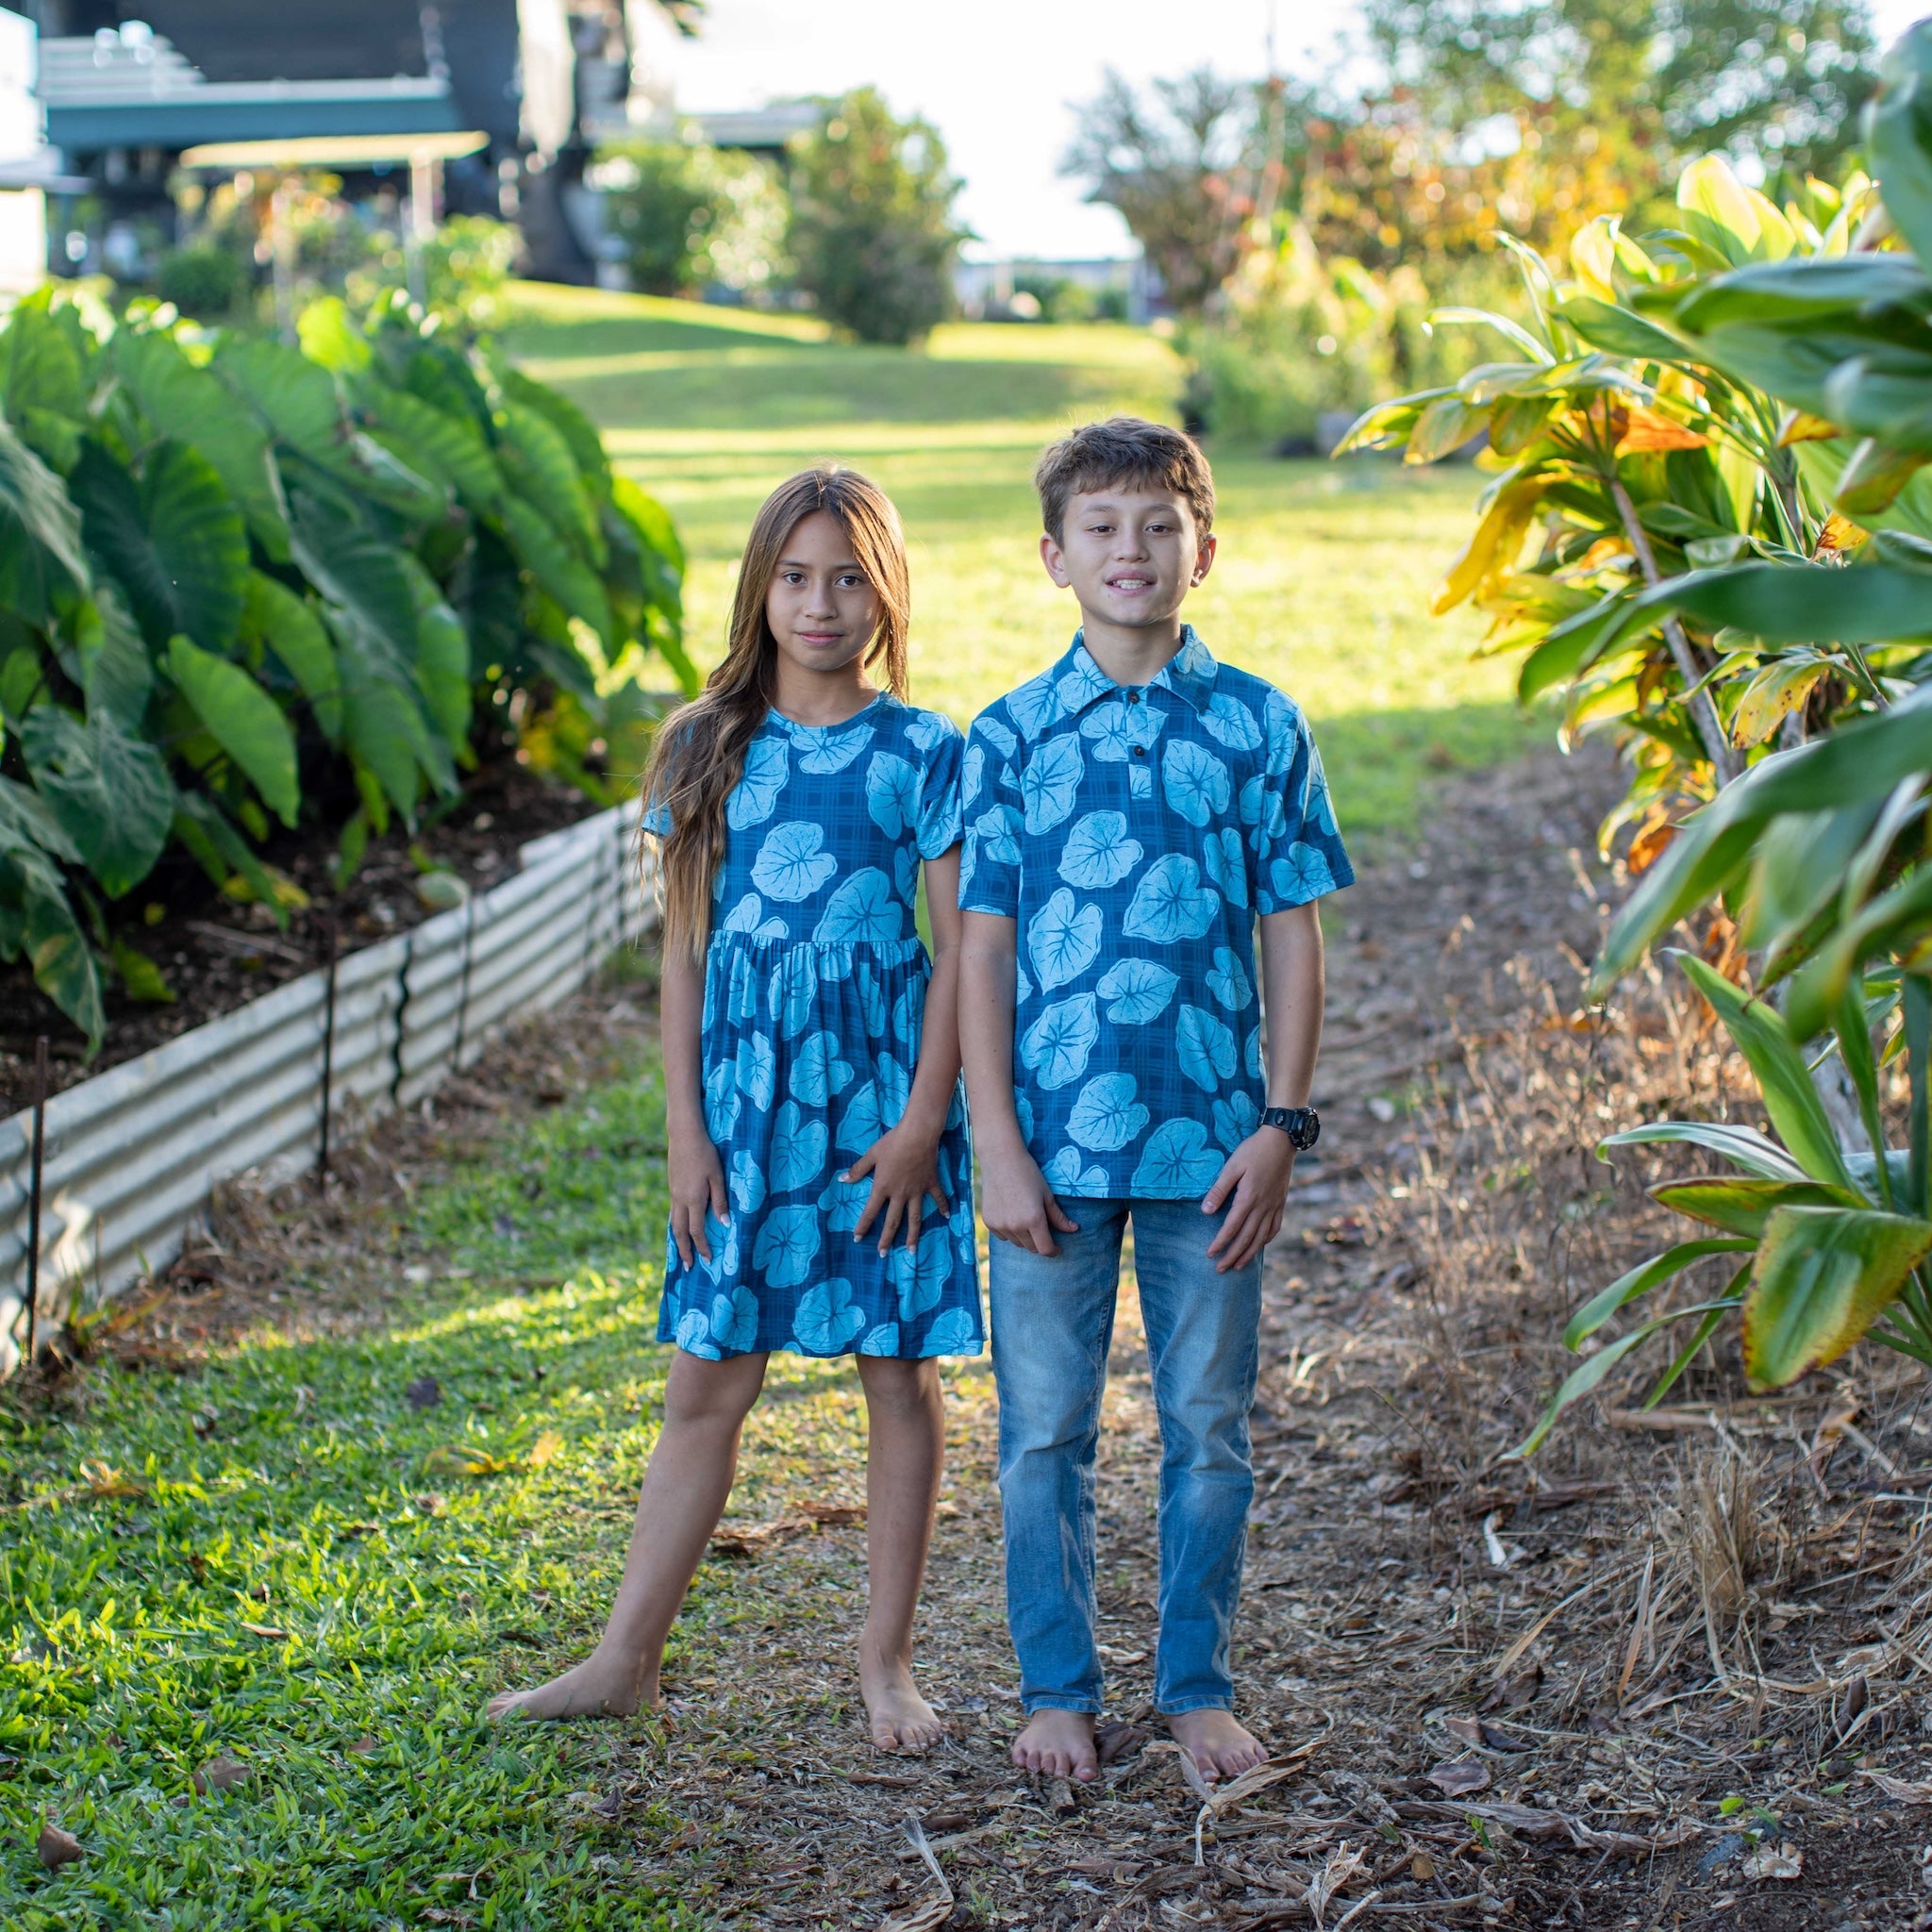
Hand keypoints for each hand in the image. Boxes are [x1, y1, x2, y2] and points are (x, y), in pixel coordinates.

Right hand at [668, 1128, 726, 1267]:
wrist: (684, 1135)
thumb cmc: (705, 1154)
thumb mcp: (717, 1177)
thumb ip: (720, 1201)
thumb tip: (725, 1224)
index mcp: (693, 1199)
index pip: (696, 1230)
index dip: (702, 1246)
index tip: (708, 1259)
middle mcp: (680, 1200)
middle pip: (680, 1232)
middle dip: (684, 1250)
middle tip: (688, 1266)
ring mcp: (673, 1193)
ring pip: (674, 1222)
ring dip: (678, 1240)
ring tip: (682, 1253)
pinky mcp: (672, 1187)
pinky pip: (673, 1212)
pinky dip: (676, 1225)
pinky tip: (680, 1228)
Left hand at [847, 1122, 949, 1253]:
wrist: (917, 1134)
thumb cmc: (893, 1142)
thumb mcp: (872, 1154)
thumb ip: (858, 1169)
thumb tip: (843, 1179)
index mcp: (883, 1187)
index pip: (870, 1211)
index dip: (863, 1226)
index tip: (857, 1239)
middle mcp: (899, 1194)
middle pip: (892, 1221)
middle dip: (887, 1239)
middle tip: (883, 1254)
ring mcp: (917, 1190)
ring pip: (914, 1218)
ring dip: (912, 1235)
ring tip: (911, 1250)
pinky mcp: (930, 1183)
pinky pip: (938, 1198)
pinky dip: (943, 1207)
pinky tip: (947, 1217)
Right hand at [979, 1145, 1078, 1255]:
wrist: (1000, 1158)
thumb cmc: (1028, 1173)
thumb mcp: (1047, 1195)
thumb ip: (1059, 1216)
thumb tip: (1074, 1230)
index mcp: (1034, 1220)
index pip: (1045, 1249)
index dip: (1053, 1251)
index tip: (1057, 1247)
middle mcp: (1016, 1226)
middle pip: (1031, 1248)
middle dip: (1040, 1242)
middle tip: (1043, 1229)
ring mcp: (1000, 1225)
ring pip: (1017, 1243)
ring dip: (1025, 1238)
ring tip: (1026, 1218)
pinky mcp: (989, 1221)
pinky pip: (1003, 1236)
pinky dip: (1010, 1231)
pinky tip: (1012, 1215)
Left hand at [1203, 1129, 1295, 1272]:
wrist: (1281, 1140)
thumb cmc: (1253, 1150)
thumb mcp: (1232, 1166)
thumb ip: (1219, 1189)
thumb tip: (1206, 1211)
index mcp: (1248, 1197)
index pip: (1231, 1227)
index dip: (1220, 1243)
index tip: (1210, 1254)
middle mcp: (1263, 1206)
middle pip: (1246, 1238)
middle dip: (1232, 1255)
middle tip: (1220, 1269)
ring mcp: (1274, 1205)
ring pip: (1261, 1237)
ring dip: (1249, 1253)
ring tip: (1238, 1266)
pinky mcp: (1281, 1202)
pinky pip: (1275, 1227)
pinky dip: (1266, 1240)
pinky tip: (1259, 1245)